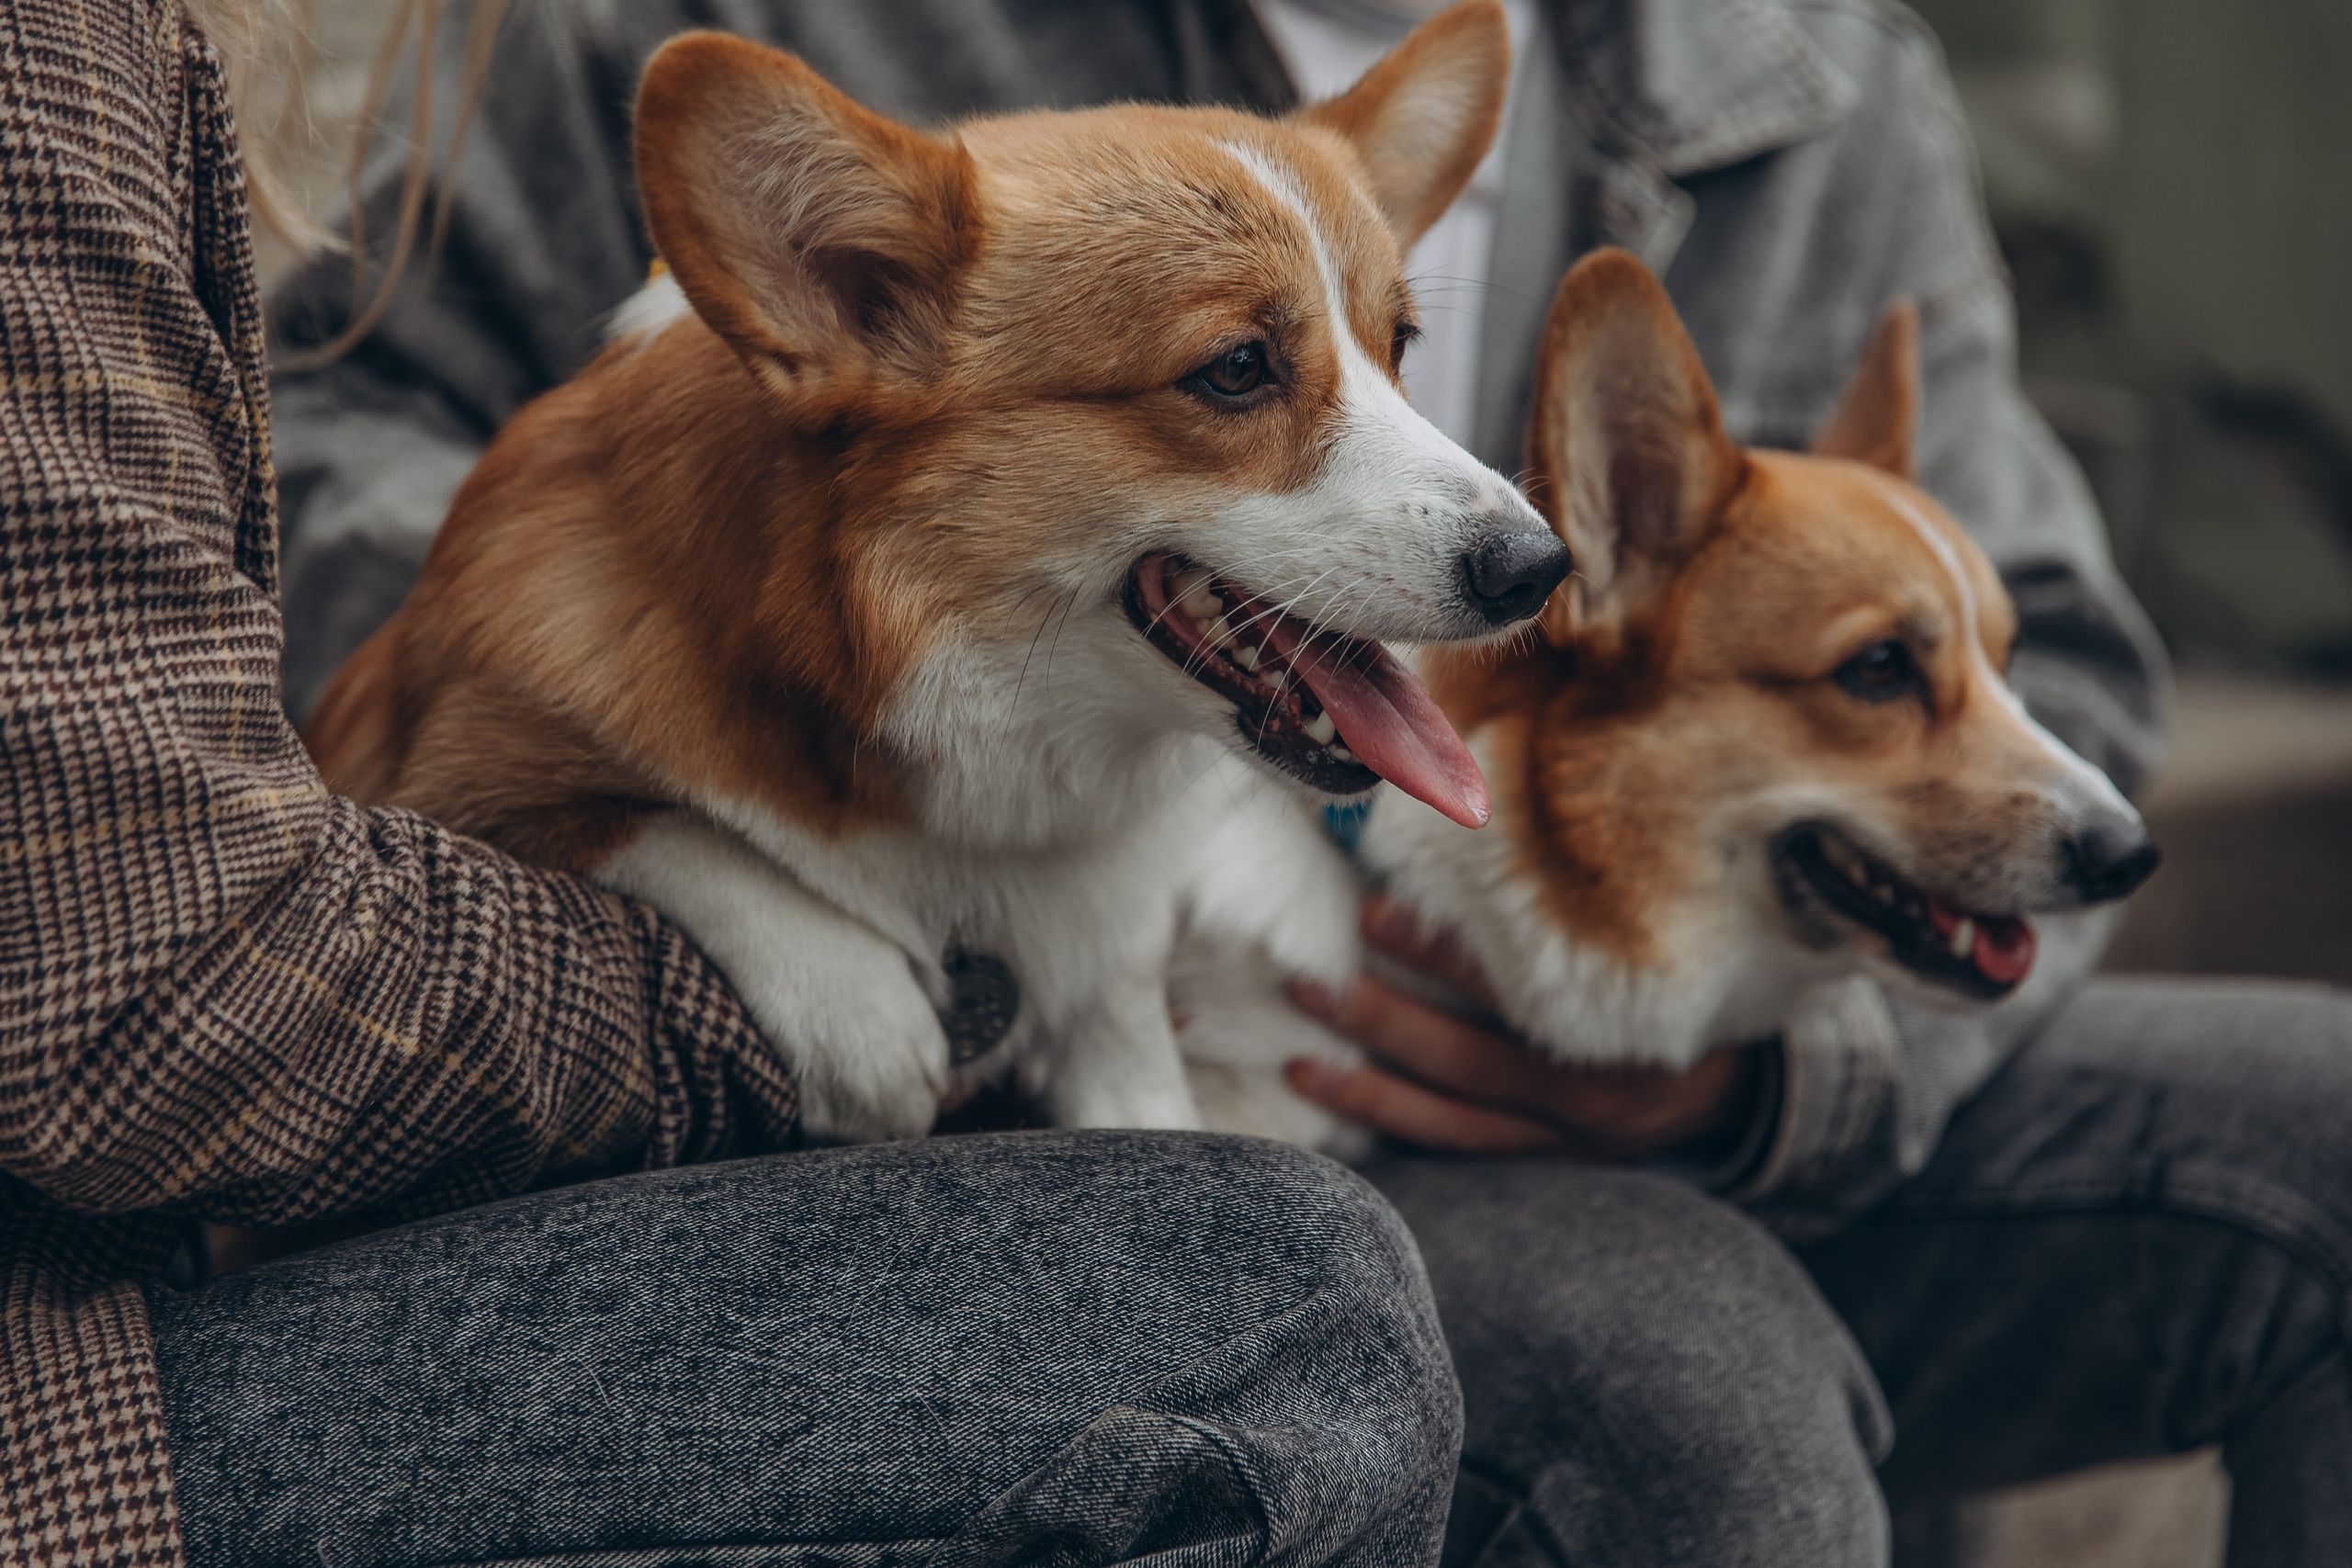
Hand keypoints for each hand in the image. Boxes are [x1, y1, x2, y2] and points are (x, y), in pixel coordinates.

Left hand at [1285, 896, 1761, 1157]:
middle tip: (1311, 982)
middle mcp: (1597, 1095)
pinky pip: (1471, 1159)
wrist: (1757, 1089)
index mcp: (1626, 1027)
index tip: (1374, 911)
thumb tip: (1492, 812)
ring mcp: (1574, 1145)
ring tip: (1302, 1064)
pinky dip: (1409, 1136)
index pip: (1519, 992)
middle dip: (1383, 1023)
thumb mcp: (1665, 940)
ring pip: (1459, 1124)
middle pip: (1471, 1062)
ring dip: (1373, 1094)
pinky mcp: (1556, 1169)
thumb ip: (1589, 900)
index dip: (1442, 957)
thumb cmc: (1695, 991)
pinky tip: (1350, 1114)